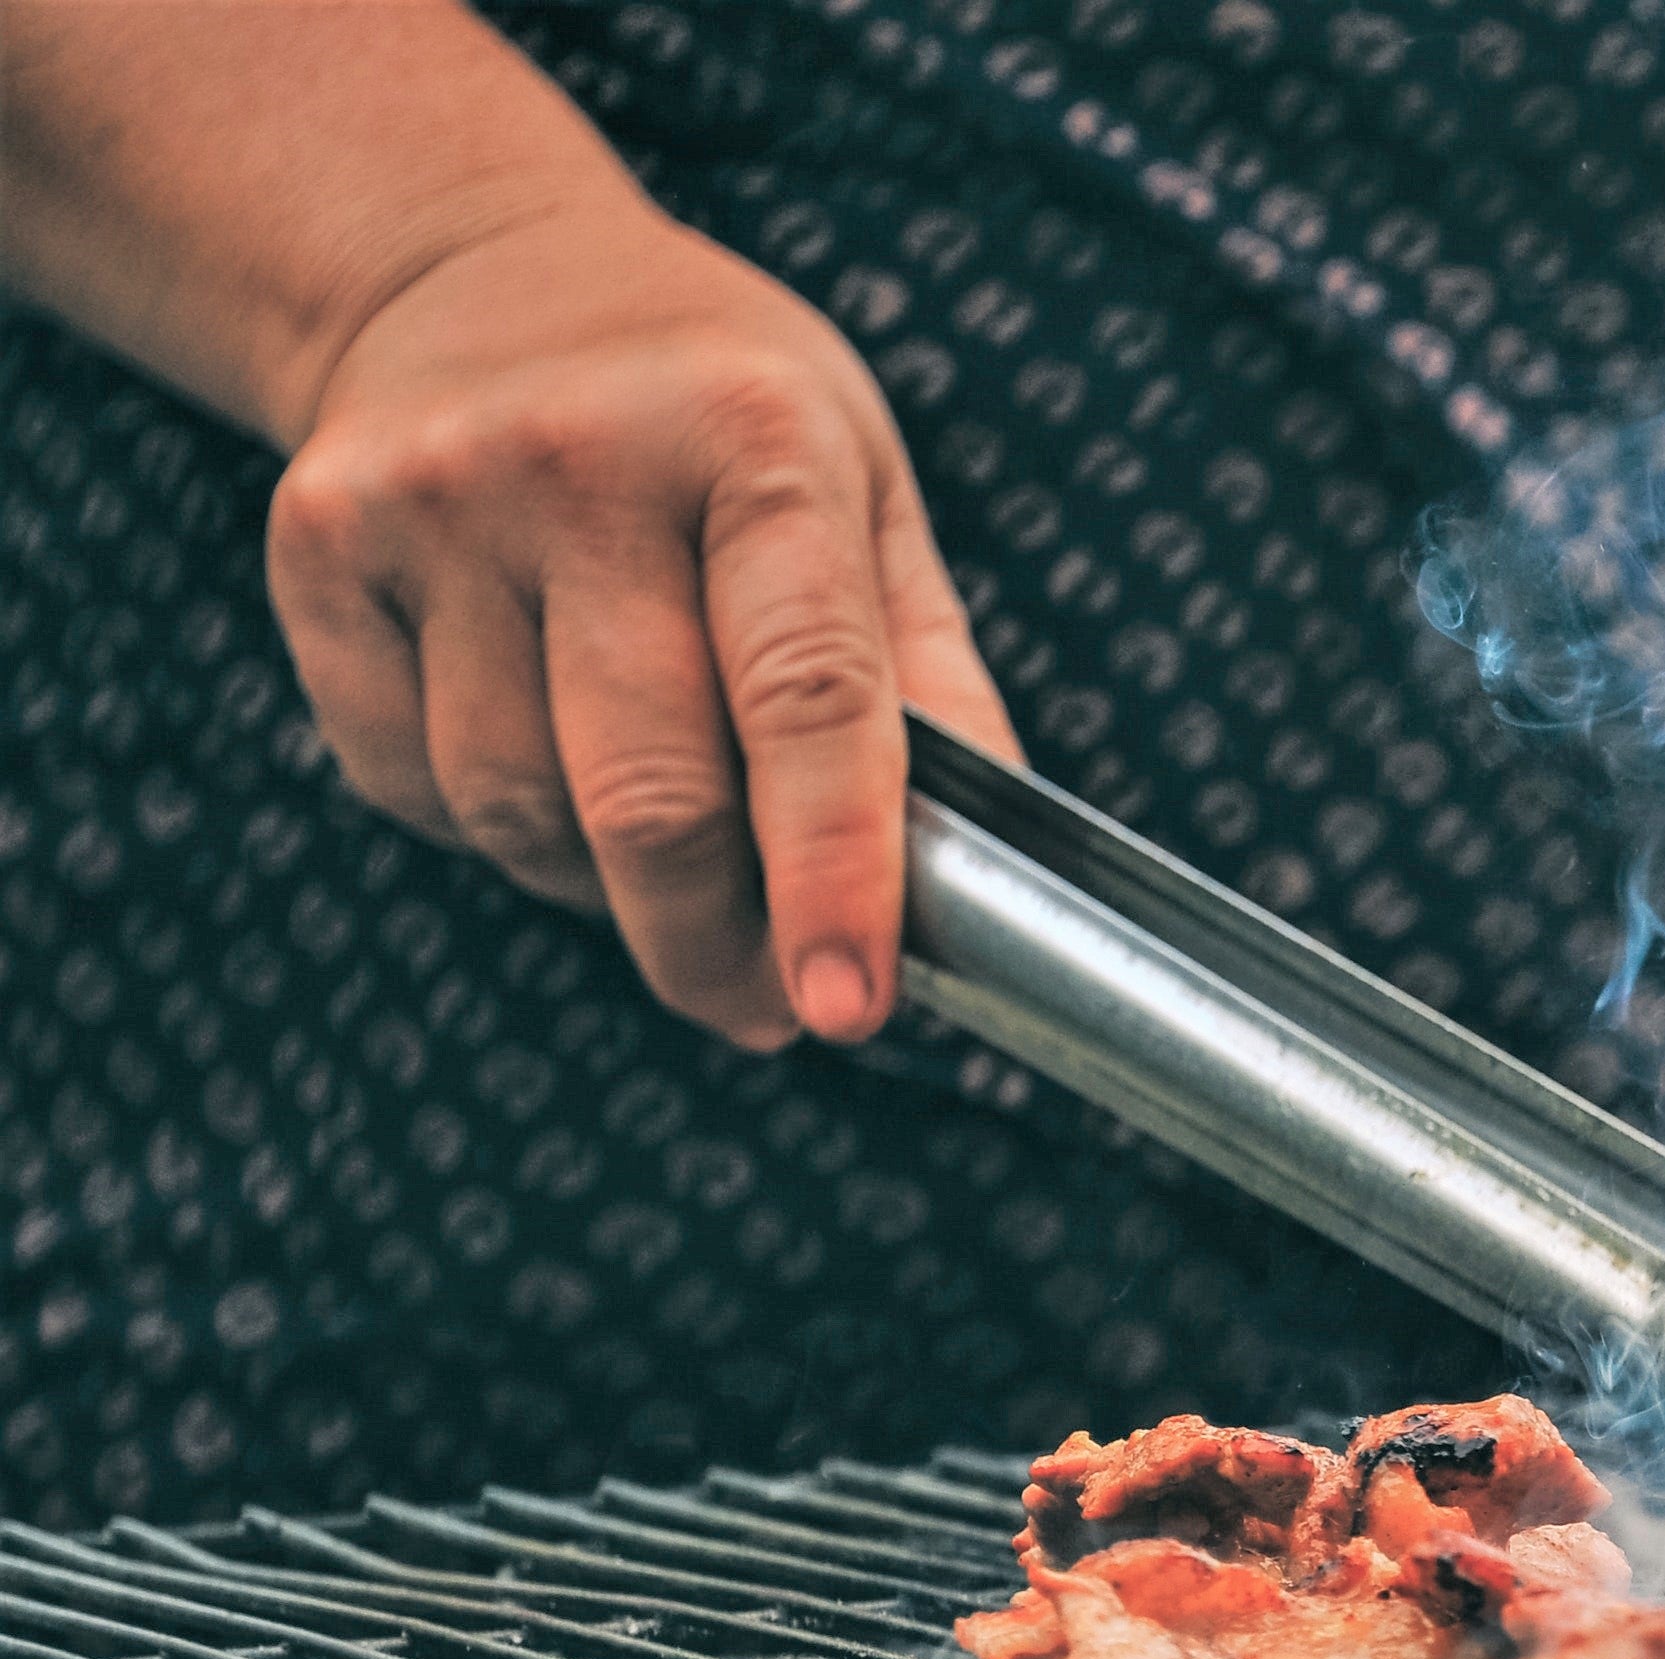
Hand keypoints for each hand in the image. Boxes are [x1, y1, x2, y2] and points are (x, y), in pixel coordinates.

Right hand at [264, 196, 1018, 1047]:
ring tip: (659, 844)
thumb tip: (977, 891)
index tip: (846, 1010)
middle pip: (648, 798)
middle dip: (713, 946)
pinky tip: (540, 754)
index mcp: (758, 439)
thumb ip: (928, 686)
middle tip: (766, 1007)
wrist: (474, 271)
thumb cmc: (719, 418)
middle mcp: (580, 461)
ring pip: (520, 813)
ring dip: (603, 886)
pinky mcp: (316, 547)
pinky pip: (413, 784)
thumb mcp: (867, 494)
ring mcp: (429, 500)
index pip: (809, 700)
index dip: (834, 877)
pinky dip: (492, 826)